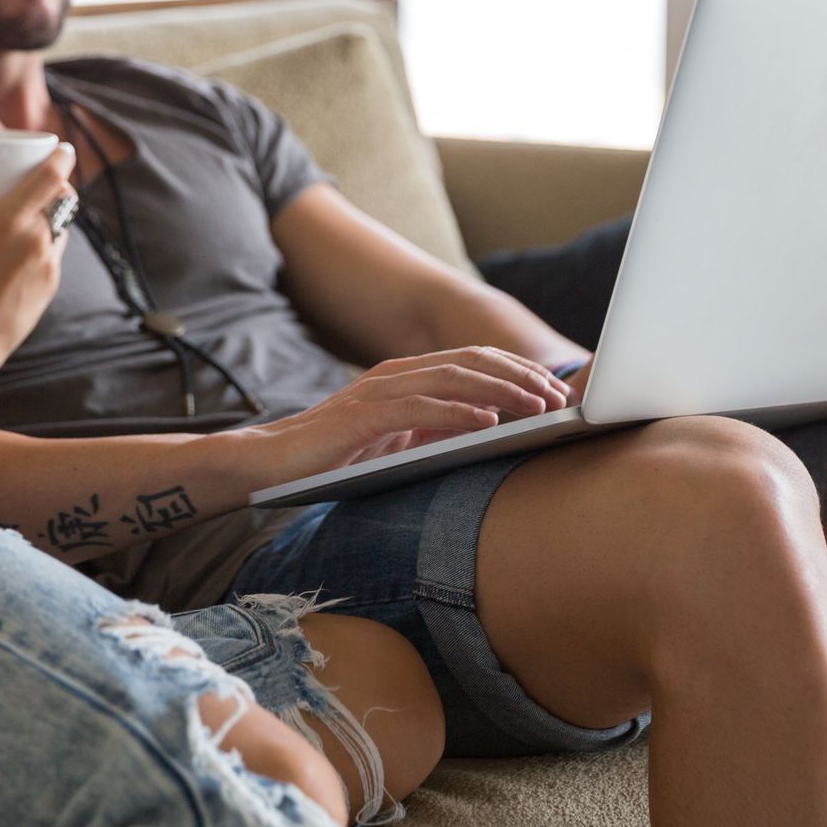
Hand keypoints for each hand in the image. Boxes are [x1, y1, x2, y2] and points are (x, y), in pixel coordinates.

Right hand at [0, 143, 76, 359]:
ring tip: (33, 219)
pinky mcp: (50, 287)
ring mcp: (48, 264)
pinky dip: (47, 246)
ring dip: (53, 218)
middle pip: (63, 201)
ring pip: (62, 229)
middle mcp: (38, 237)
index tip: (63, 150)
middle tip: (42, 184)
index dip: (62, 158)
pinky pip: (55, 256)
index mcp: (12, 219)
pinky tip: (27, 252)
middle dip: (58, 187)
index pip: (52, 177)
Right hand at [232, 346, 573, 492]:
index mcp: (404, 376)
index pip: (472, 362)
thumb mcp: (394, 441)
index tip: (554, 391)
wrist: (268, 463)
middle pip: (471, 363)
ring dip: (501, 392)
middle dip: (520, 377)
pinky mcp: (361, 417)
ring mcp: (377, 393)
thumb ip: (432, 429)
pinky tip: (488, 423)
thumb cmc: (332, 458)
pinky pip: (419, 410)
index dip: (517, 371)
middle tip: (558, 397)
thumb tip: (486, 429)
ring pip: (452, 380)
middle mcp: (394, 375)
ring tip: (536, 407)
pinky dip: (458, 413)